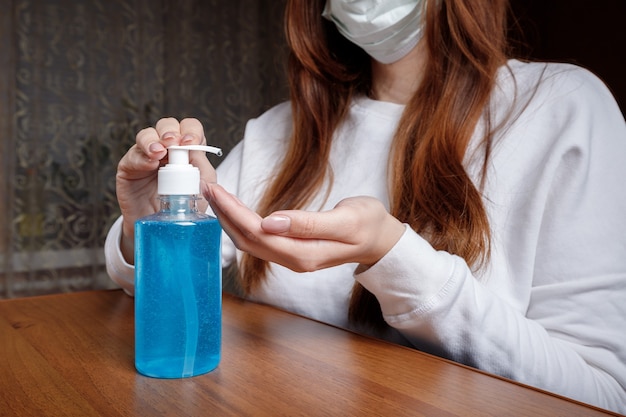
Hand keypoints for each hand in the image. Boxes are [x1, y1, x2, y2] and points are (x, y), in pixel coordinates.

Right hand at [116, 117, 216, 262]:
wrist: (162, 230)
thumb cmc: (183, 206)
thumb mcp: (201, 188)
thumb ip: (203, 170)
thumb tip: (199, 151)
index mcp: (186, 150)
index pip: (189, 127)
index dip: (191, 130)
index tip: (192, 142)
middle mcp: (165, 148)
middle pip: (167, 125)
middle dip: (171, 131)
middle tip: (175, 143)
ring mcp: (145, 156)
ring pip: (146, 135)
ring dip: (154, 140)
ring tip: (160, 152)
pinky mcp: (129, 168)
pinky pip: (132, 156)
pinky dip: (142, 157)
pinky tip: (150, 162)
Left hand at [204, 183, 405, 271]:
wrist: (381, 240)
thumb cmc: (368, 225)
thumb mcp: (347, 220)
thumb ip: (310, 223)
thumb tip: (272, 222)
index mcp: (303, 253)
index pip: (258, 233)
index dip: (233, 212)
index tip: (216, 189)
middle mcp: (292, 260)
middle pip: (247, 240)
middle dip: (224, 214)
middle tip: (207, 187)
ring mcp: (291, 257)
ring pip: (249, 242)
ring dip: (229, 220)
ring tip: (214, 196)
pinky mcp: (291, 250)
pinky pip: (258, 240)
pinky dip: (241, 224)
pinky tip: (233, 210)